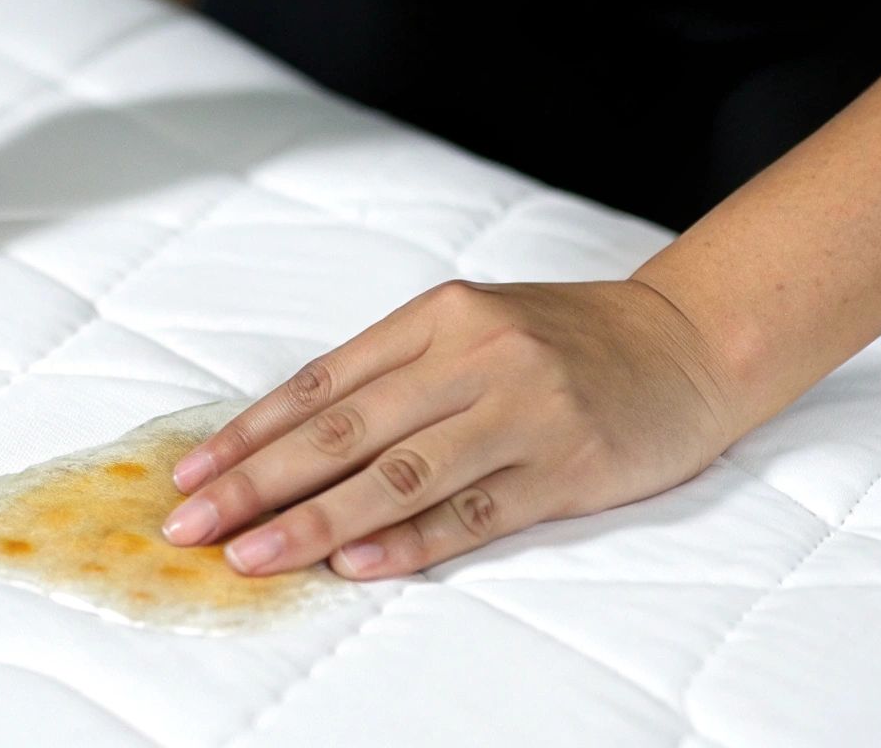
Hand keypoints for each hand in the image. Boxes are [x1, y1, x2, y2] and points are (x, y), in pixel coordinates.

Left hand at [161, 279, 739, 578]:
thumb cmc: (565, 339)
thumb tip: (290, 441)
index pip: (320, 384)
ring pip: (397, 476)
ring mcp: (521, 413)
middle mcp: (473, 357)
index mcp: (438, 317)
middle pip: (343, 430)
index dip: (249, 433)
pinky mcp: (565, 468)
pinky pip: (472, 513)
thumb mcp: (473, 328)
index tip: (192, 474)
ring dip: (314, 521)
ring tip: (253, 555)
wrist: (689, 342)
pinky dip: (408, 542)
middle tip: (193, 523)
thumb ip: (394, 374)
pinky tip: (352, 563)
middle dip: (256, 483)